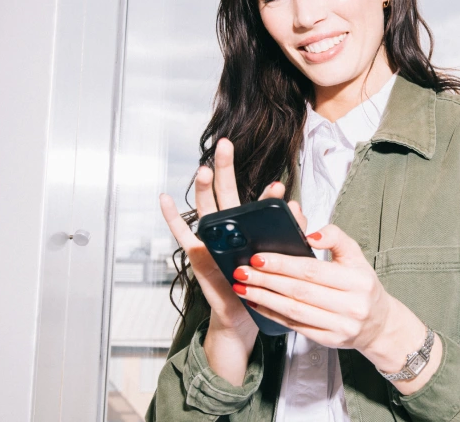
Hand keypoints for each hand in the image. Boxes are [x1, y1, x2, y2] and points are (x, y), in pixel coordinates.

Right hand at [158, 138, 305, 344]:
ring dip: (203, 189)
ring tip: (204, 170)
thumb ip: (290, 232)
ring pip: (205, 208)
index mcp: (249, 227)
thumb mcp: (281, 257)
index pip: (258, 204)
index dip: (267, 194)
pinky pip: (181, 234)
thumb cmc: (262, 283)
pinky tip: (164, 199)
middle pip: (225, 193)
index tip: (279, 186)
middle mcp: (228, 228)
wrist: (245, 315)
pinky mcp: (197, 256)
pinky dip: (171, 217)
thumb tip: (295, 206)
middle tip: (225, 144)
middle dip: (225, 168)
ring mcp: (211, 240)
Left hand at [229, 224, 399, 356]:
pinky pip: (295, 326)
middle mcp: (350, 305)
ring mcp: (340, 326)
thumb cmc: (361, 284)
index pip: (312, 270)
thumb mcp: (356, 256)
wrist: (378, 323)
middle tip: (242, 271)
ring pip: (294, 311)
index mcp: (356, 279)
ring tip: (243, 287)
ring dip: (264, 298)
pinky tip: (257, 303)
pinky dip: (273, 314)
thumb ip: (336, 238)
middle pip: (300, 291)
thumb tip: (311, 235)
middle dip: (266, 280)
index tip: (258, 257)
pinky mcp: (329, 340)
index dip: (283, 264)